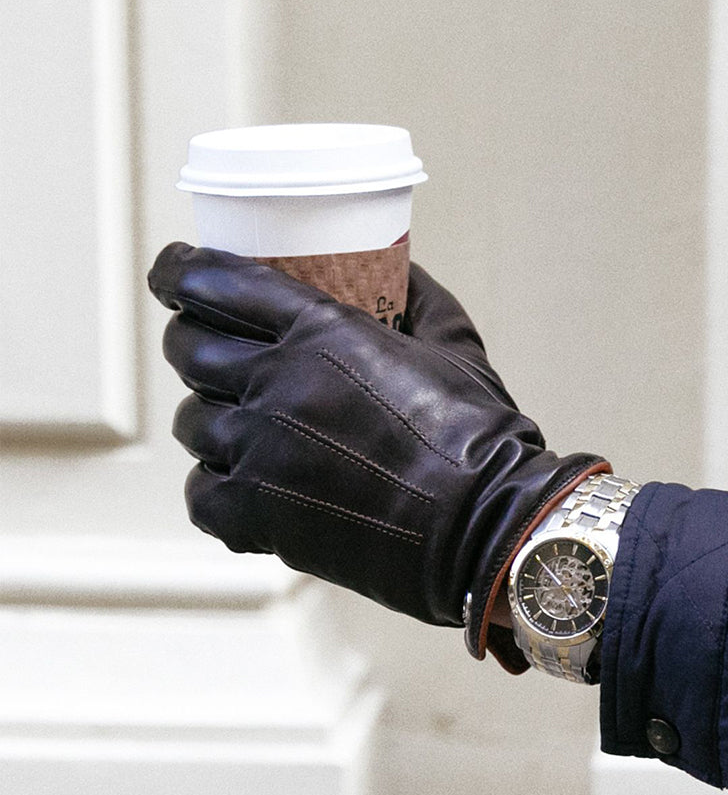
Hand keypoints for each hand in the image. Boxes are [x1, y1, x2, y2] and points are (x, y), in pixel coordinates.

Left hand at [148, 244, 606, 671]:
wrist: (487, 525)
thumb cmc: (480, 436)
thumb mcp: (454, 344)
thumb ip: (418, 296)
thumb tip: (398, 269)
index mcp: (322, 332)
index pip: (213, 282)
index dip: (179, 272)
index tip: (174, 274)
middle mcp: (278, 385)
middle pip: (188, 347)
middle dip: (193, 340)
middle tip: (213, 350)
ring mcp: (262, 453)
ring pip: (192, 421)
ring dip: (212, 417)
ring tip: (243, 426)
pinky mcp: (259, 516)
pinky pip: (200, 492)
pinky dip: (216, 486)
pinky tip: (246, 483)